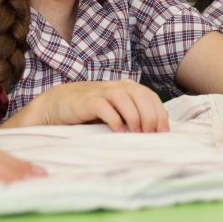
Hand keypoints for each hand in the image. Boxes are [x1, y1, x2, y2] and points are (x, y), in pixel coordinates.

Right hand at [14, 80, 169, 131]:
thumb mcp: (115, 111)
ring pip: (125, 98)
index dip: (159, 113)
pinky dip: (114, 119)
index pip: (150, 96)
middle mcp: (116, 86)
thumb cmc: (91, 111)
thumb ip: (132, 114)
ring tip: (136, 133)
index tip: (163, 132)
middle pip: (141, 96)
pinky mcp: (87, 101)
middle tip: (151, 135)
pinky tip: (118, 131)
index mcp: (127, 88)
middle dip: (150, 116)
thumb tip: (155, 132)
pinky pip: (105, 107)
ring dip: (135, 117)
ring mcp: (101, 92)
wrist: (59, 104)